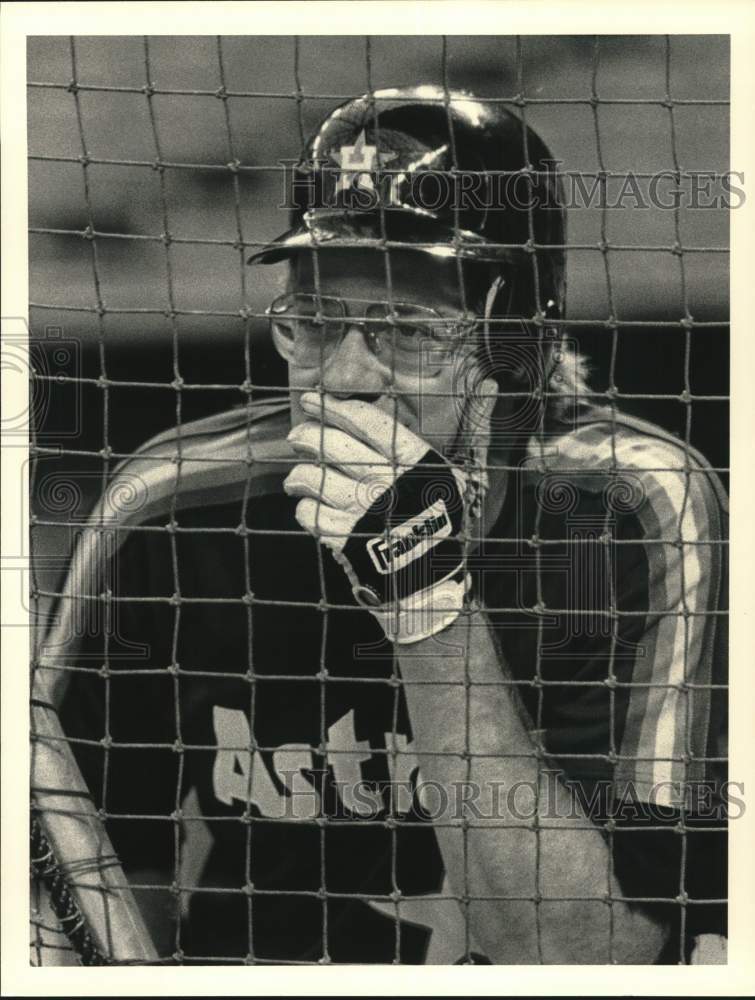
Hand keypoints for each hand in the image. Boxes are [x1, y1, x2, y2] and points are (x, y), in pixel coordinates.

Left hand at [284, 392, 491, 643]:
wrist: (430, 588)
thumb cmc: (444, 527)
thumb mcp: (461, 479)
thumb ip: (472, 429)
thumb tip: (491, 384)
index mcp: (417, 463)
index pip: (368, 422)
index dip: (335, 407)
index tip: (313, 400)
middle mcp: (388, 483)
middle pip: (332, 445)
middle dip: (308, 435)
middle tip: (299, 434)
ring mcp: (364, 512)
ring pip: (313, 477)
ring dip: (300, 474)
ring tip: (297, 477)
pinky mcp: (345, 539)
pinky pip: (310, 513)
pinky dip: (305, 508)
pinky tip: (309, 506)